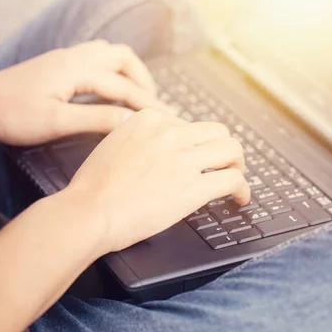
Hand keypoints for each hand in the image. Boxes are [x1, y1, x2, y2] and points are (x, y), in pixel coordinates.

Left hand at [0, 40, 168, 145]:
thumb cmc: (13, 115)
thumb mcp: (56, 121)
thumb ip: (96, 118)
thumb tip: (131, 121)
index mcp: (77, 69)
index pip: (124, 86)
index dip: (148, 104)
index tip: (168, 120)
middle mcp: (75, 57)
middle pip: (123, 57)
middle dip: (143, 81)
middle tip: (153, 106)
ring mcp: (66, 58)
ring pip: (110, 54)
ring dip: (129, 72)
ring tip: (137, 97)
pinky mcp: (59, 64)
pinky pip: (97, 59)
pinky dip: (113, 71)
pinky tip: (111, 91)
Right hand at [65, 109, 250, 253]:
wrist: (88, 211)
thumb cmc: (93, 188)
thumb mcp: (113, 145)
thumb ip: (139, 140)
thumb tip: (158, 150)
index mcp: (149, 120)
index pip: (189, 125)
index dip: (198, 144)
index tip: (200, 156)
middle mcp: (169, 133)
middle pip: (217, 132)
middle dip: (225, 149)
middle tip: (225, 165)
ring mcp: (183, 158)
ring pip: (232, 150)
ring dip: (238, 165)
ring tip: (237, 179)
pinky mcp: (193, 187)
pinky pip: (232, 180)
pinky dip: (243, 189)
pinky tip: (240, 199)